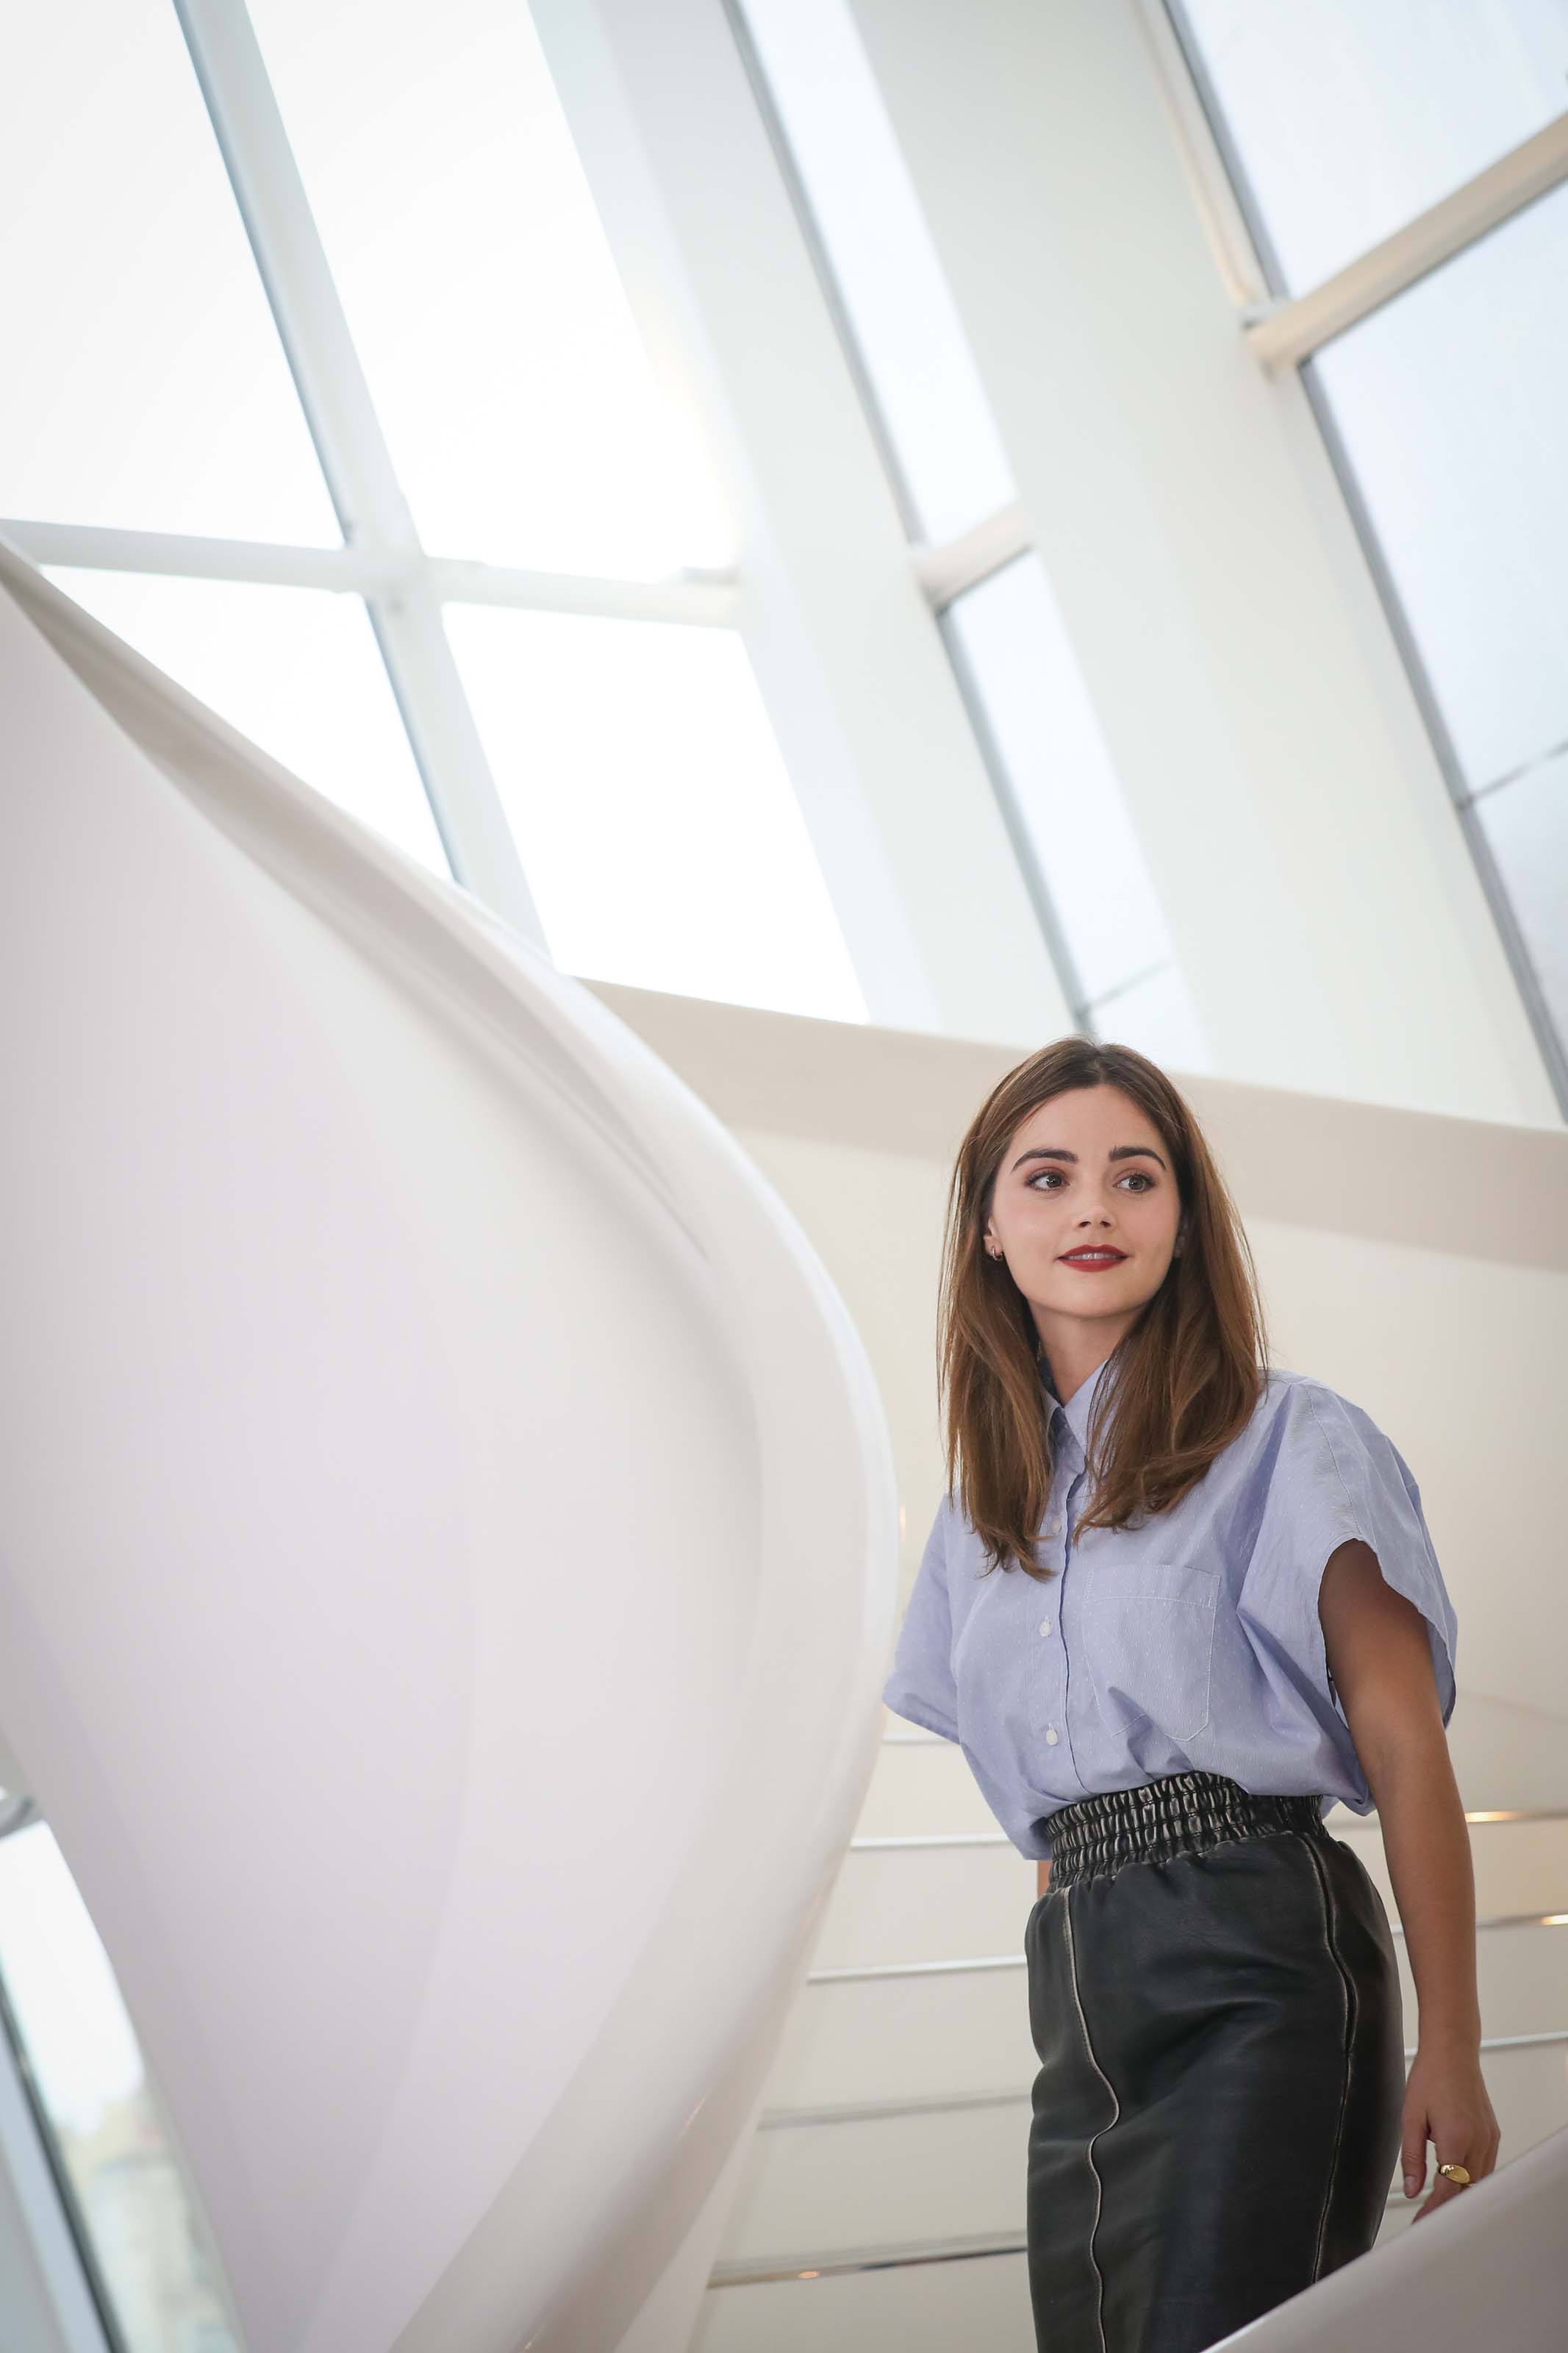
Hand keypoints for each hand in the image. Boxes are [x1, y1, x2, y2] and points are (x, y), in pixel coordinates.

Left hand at [1401, 2042, 1499, 2220]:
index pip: (1447, 2189)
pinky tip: (1455, 2180)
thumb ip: (1411, 2156)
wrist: (1452, 2051)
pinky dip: (1470, 2178)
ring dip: (1460, 2194)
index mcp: (1455, 2137)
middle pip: (1466, 2190)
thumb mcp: (1410, 2116)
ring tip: (1438, 2204)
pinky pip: (1485, 2167)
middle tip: (1428, 2219)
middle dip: (1448, 2208)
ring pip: (1478, 2182)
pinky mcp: (1493, 2134)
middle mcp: (1478, 2141)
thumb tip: (1411, 2189)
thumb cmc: (1430, 2077)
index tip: (1422, 2224)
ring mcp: (1489, 2138)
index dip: (1434, 2211)